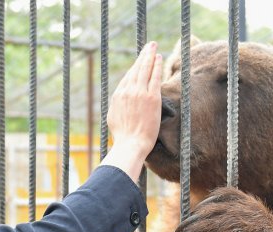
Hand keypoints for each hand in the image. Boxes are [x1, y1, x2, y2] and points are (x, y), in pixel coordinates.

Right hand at [101, 41, 163, 177]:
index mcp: (118, 96)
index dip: (134, 68)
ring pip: (144, 69)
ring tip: (153, 46)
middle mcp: (127, 91)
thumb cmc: (123, 137)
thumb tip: (119, 102)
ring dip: (149, 56)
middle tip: (148, 46)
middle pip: (135, 69)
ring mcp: (139, 93)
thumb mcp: (113, 118)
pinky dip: (156, 66)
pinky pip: (154, 77)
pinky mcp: (151, 97)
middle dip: (142, 56)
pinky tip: (159, 58)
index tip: (140, 62)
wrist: (130, 144)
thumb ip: (117, 107)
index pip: (127, 78)